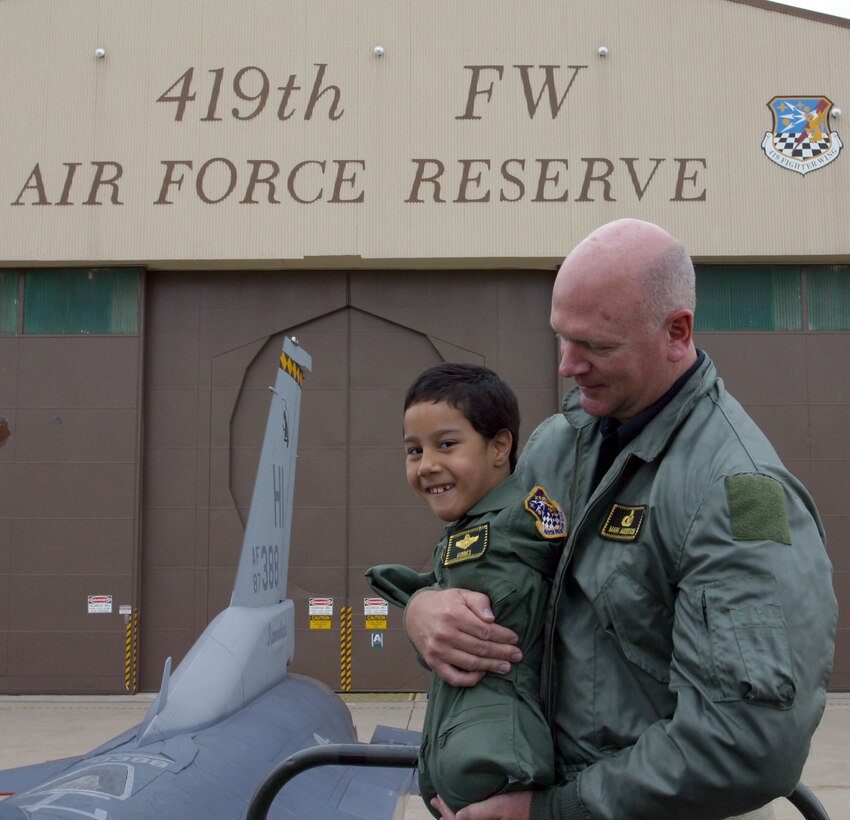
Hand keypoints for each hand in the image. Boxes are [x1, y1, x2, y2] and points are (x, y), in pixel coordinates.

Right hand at [405, 588, 521, 686]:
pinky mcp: (433, 663)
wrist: (416, 612)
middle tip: (518, 655)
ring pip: (470, 663)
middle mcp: (444, 634)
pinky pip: (453, 677)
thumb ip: (479, 602)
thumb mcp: (461, 594)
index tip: (515, 639)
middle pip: (480, 648)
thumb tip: (491, 618)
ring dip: (491, 667)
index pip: (484, 630)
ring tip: (506, 667)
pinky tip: (482, 674)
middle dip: (502, 653)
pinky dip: (469, 679)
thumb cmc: (444, 603)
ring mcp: (438, 651)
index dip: (502, 636)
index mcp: (453, 615)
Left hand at [430, 791, 532, 818]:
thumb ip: (478, 812)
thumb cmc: (519, 806)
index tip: (436, 796)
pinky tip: (461, 811)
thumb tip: (456, 817)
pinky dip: (464, 816)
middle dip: (445, 813)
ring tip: (443, 808)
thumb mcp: (498, 806)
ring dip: (453, 815)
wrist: (539, 809)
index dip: (445, 809)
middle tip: (434, 800)